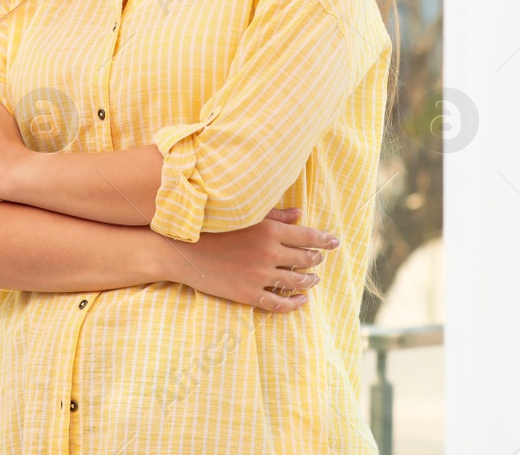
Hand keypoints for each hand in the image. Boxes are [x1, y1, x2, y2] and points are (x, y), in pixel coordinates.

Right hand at [163, 207, 339, 311]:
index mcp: (269, 230)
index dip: (325, 240)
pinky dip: (294, 304)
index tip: (335, 242)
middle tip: (320, 259)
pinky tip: (300, 301)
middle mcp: (269, 253)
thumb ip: (275, 216)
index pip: (308, 236)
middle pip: (305, 259)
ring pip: (296, 282)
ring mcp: (259, 275)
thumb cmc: (214, 228)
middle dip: (316, 260)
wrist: (184, 250)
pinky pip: (279, 303)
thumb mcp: (246, 216)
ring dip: (309, 281)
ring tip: (313, 279)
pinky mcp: (249, 294)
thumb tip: (299, 215)